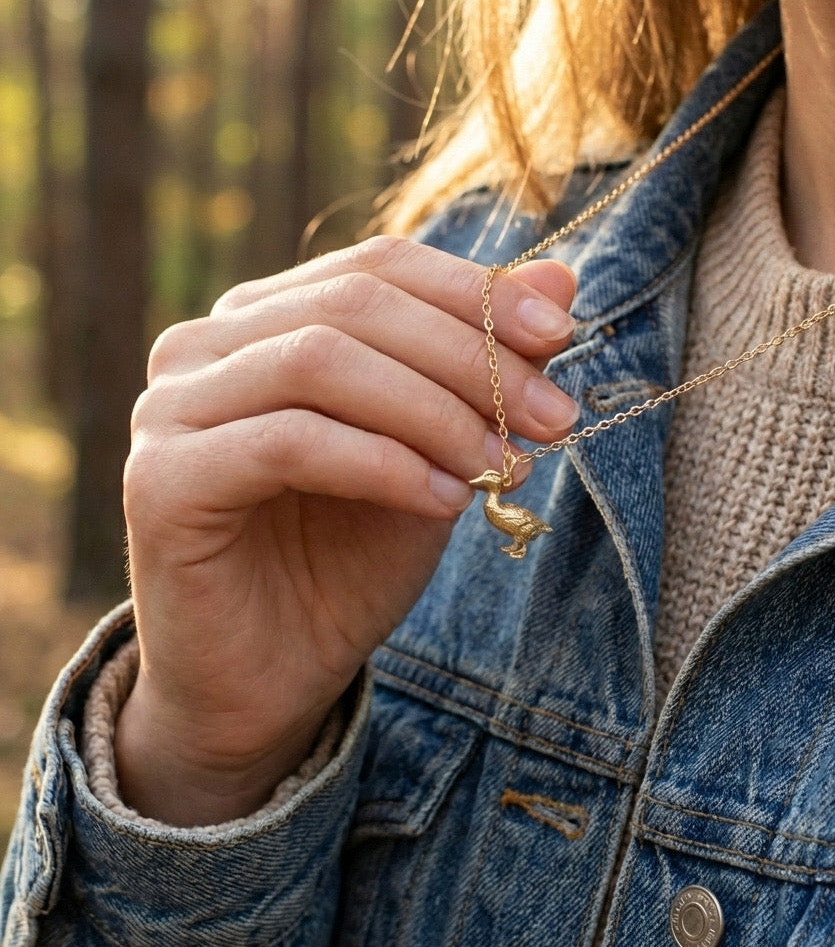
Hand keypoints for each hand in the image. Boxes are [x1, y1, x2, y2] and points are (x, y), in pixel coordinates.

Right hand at [116, 237, 577, 823]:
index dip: (475, 292)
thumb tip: (560, 276)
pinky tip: (443, 502)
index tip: (561, 334)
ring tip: (502, 467)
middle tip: (554, 416)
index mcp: (267, 322)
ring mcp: (172, 408)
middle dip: (472, 357)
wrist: (272, 679)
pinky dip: (382, 464)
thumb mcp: (436, 453)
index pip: (377, 267)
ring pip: (321, 362)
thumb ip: (483, 366)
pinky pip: (289, 442)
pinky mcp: (162, 480)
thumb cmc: (349, 562)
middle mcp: (206, 347)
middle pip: (355, 305)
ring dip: (434, 411)